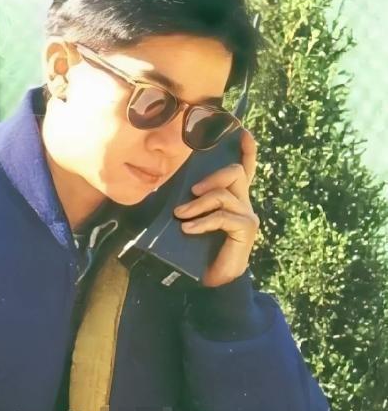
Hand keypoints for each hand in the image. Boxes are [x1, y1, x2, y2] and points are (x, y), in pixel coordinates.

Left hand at [173, 130, 259, 287]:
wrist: (212, 280)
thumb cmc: (198, 248)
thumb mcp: (190, 218)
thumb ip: (188, 202)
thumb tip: (163, 187)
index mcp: (231, 197)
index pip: (244, 167)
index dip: (246, 149)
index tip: (242, 131)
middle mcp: (243, 202)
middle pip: (234, 172)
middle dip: (210, 177)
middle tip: (191, 192)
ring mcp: (247, 215)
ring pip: (224, 194)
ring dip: (198, 205)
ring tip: (181, 216)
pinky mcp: (246, 228)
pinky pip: (223, 216)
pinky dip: (203, 222)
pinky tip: (188, 229)